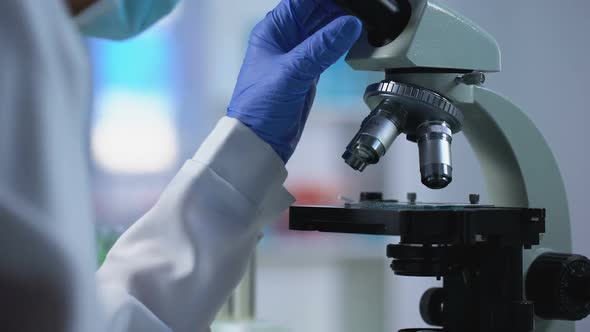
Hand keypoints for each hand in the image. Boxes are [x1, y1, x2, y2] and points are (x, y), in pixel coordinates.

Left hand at [227, 0, 361, 162]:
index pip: (302, 2)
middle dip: (337, 11)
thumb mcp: (293, 72)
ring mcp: (296, 56)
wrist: (260, 140)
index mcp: (273, 31)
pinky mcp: (306, 72)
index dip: (324, 1)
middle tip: (360, 13)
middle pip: (315, 12)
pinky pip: (326, 51)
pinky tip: (352, 42)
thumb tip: (348, 25)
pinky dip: (339, 46)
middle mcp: (284, 39)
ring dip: (340, 27)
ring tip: (360, 24)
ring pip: (323, 31)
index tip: (348, 3)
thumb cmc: (260, 106)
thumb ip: (322, 47)